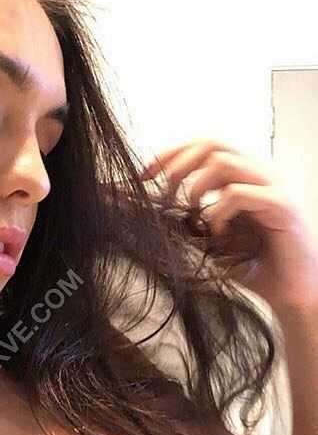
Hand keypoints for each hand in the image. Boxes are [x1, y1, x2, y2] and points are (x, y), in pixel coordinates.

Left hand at [139, 138, 317, 313]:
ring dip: (197, 190)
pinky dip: (219, 213)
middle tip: (163, 196)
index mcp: (242, 176)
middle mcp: (258, 173)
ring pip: (223, 162)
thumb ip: (189, 221)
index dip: (170, 155)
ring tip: (195, 217)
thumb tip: (151, 213)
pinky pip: (238, 193)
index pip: (203, 146)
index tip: (142, 177)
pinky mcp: (281, 205)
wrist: (291, 291)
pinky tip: (219, 236)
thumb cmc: (252, 265)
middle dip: (177, 165)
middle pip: (210, 144)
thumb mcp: (211, 239)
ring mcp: (272, 186)